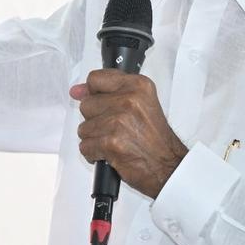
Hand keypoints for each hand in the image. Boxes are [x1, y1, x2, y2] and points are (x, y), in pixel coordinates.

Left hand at [71, 71, 187, 198]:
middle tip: (116, 128)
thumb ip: (107, 92)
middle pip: (86, 105)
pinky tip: (110, 153)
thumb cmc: (154, 138)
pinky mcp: (111, 142)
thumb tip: (76, 91)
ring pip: (84, 128)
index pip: (95, 79)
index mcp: (137, 86)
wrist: (167, 165)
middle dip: (96, 120)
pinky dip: (94, 154)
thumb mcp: (140, 104)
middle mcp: (129, 100)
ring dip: (95, 139)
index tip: (101, 103)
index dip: (94, 94)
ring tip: (115, 141)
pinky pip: (85, 146)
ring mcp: (118, 121)